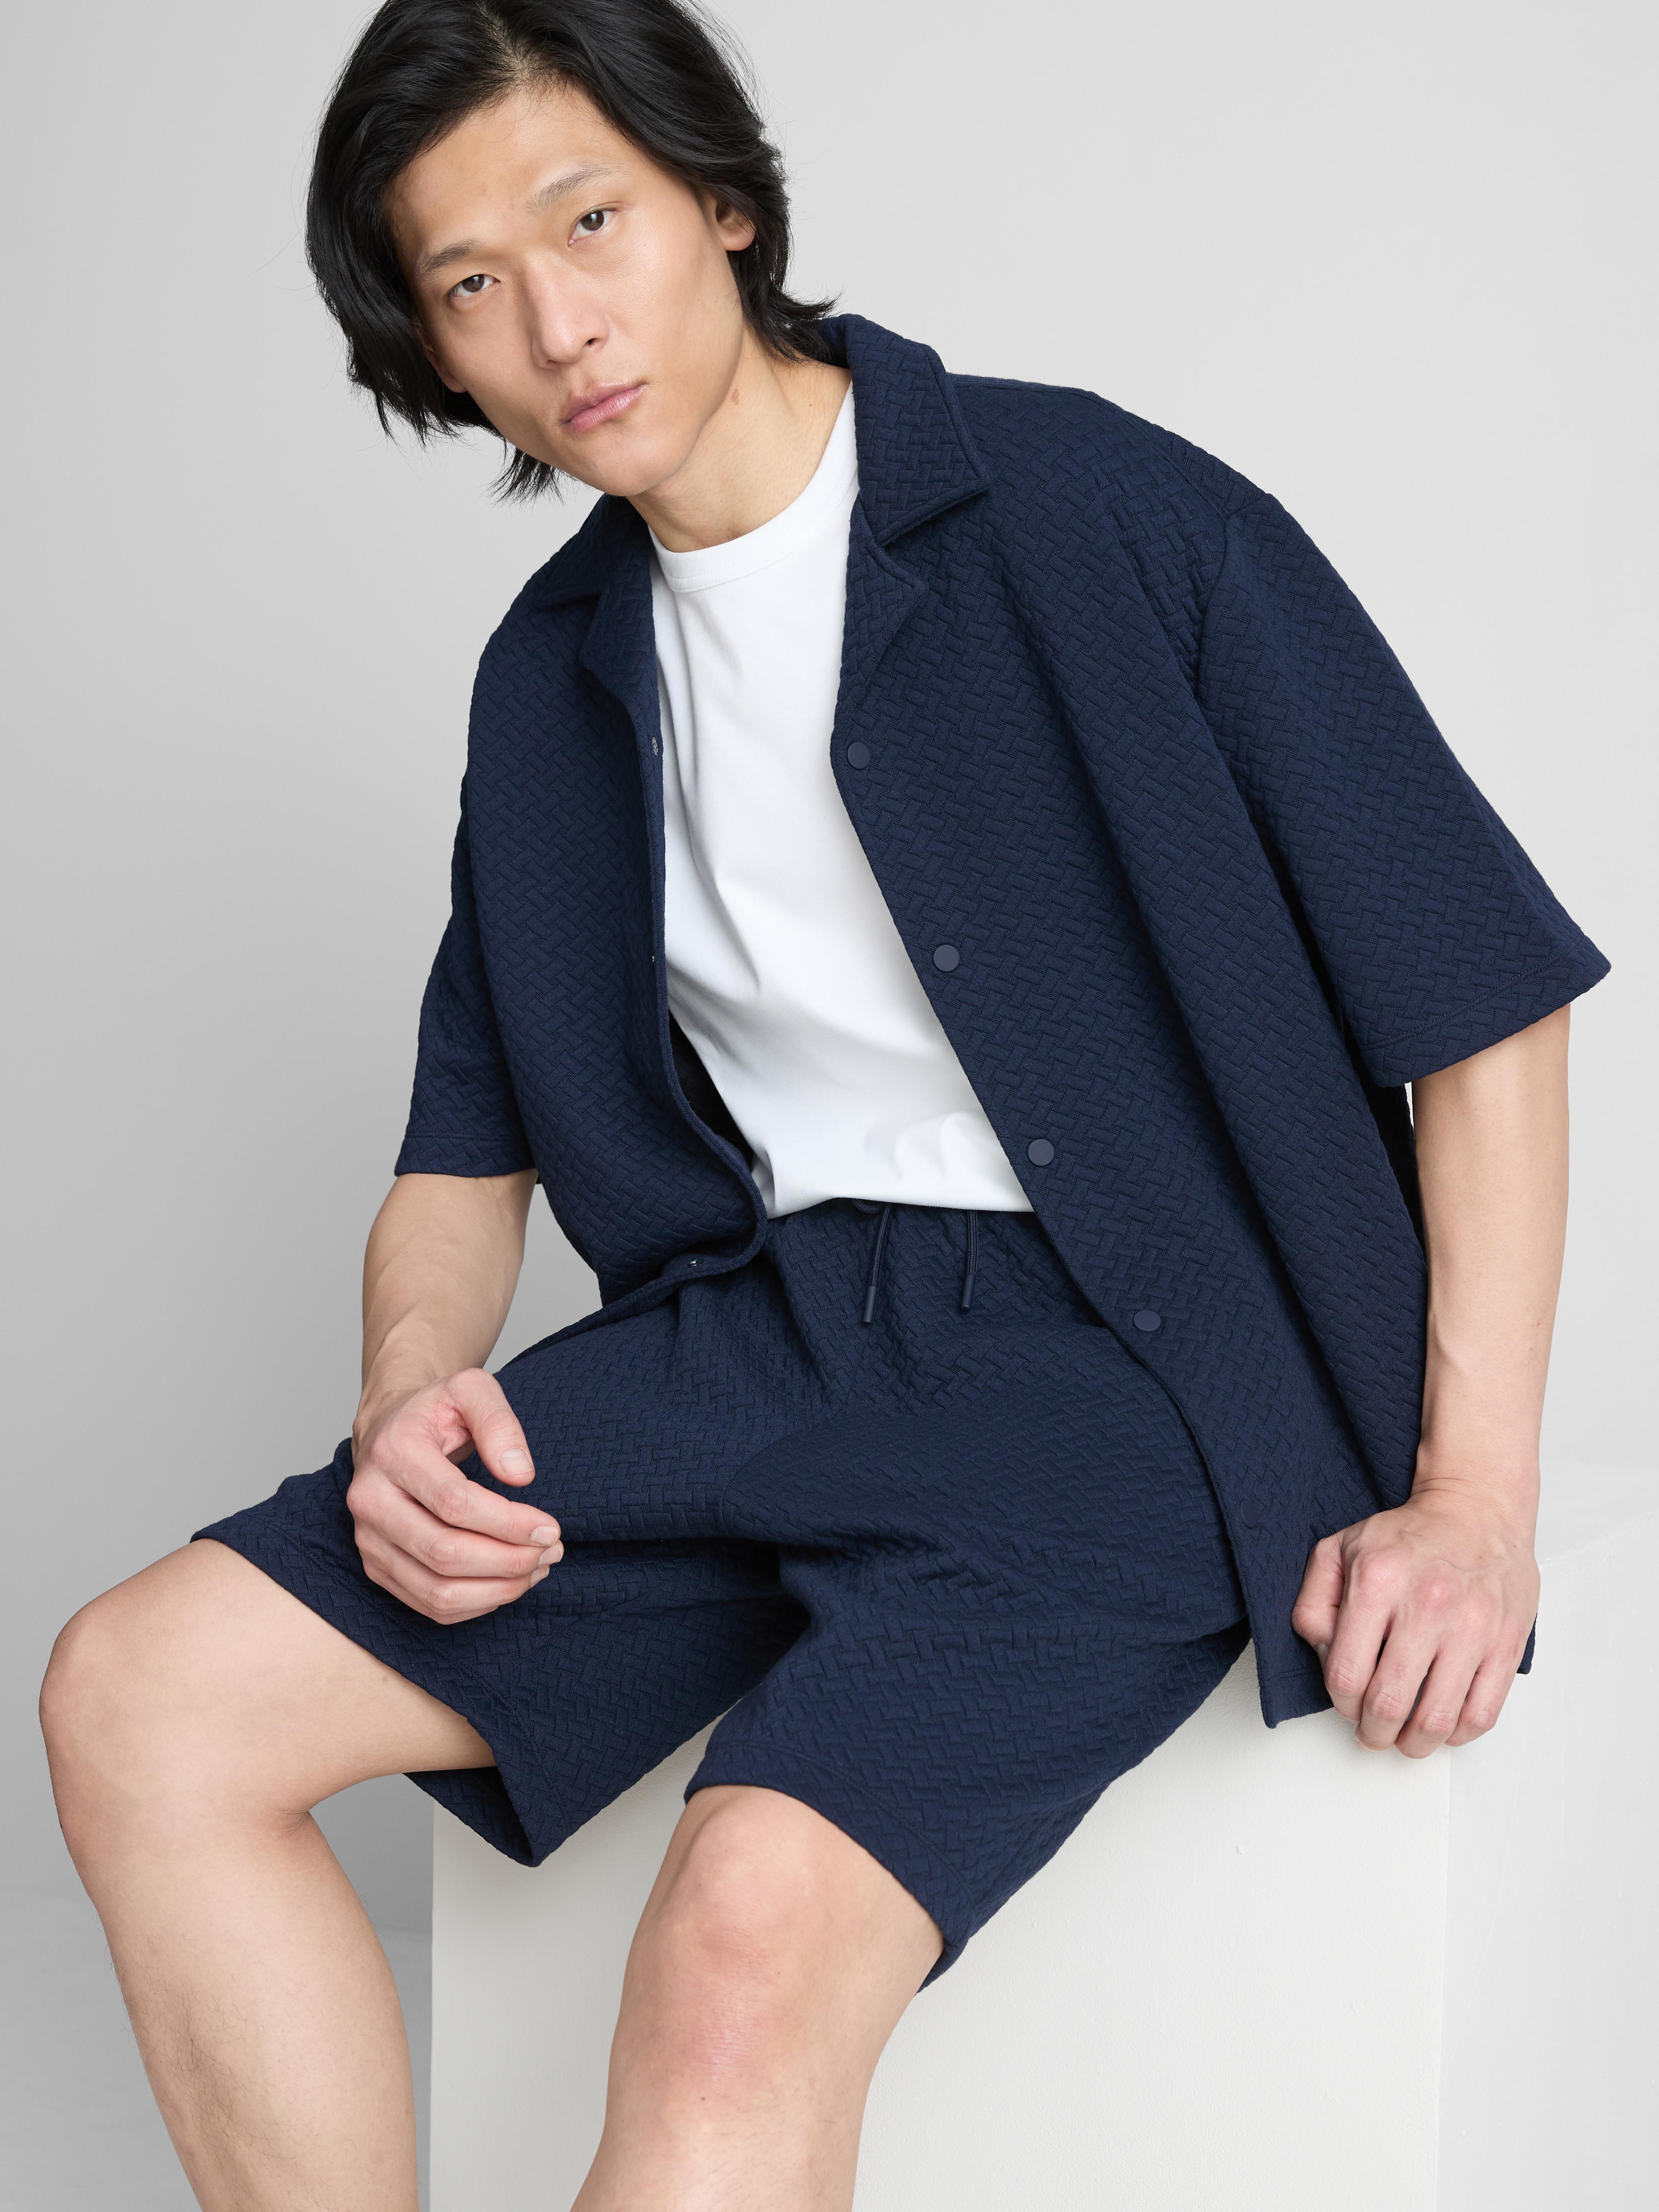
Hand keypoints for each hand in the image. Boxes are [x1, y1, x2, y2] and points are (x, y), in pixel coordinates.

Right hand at [347, 1367, 562, 1623]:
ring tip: (538, 1569)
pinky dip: (477, 1603)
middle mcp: (370, 1500)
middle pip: (445, 1553)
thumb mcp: (471, 1389)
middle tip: (553, 1550)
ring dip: (498, 1589)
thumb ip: (499, 1422)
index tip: (550, 1528)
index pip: (455, 1504)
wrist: (389, 1430)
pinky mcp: (376, 1567)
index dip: (509, 1523)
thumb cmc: (436, 1411)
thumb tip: (521, 1474)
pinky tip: (509, 1583)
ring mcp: (368, 1540)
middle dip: (509, 1560)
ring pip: (437, 1590)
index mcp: (392, 1452)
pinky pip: (429, 1605)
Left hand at [1291, 1488, 1538, 1756]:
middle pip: (1390, 1704)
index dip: (1341, 1704)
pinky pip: (1481, 1713)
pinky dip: (1457, 1734)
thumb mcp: (1339, 1550)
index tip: (1347, 1705)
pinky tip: (1443, 1726)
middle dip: (1374, 1733)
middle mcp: (1427, 1604)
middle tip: (1373, 1734)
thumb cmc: (1408, 1537)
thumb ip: (1314, 1603)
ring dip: (1415, 1744)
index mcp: (1377, 1580)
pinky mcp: (1507, 1643)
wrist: (1477, 1510)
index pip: (1346, 1674)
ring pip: (1437, 1719)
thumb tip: (1324, 1655)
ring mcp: (1472, 1626)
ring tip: (1406, 1740)